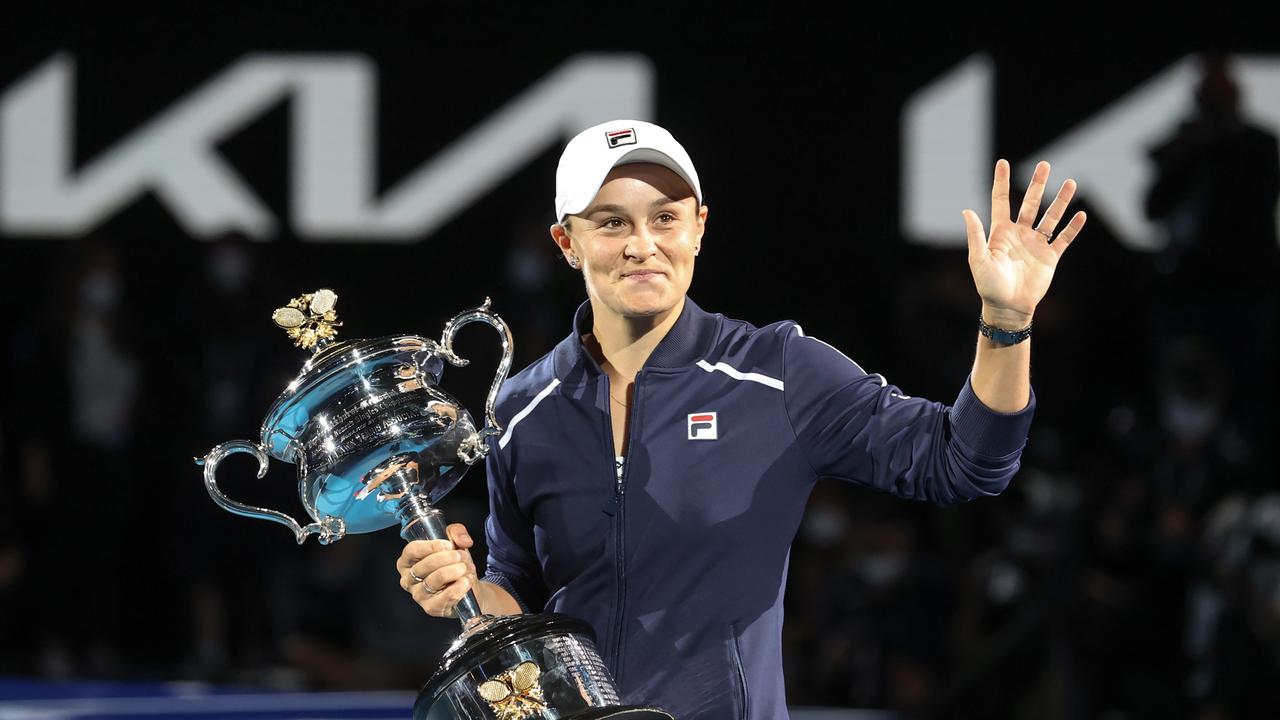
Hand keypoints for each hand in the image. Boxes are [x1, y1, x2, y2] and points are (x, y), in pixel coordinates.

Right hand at [396, 523, 477, 617]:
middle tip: (461, 556)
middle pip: (425, 565)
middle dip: (448, 558)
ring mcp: (418, 595)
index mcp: (407, 561)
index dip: (431, 546)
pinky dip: (459, 587)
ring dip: (455, 570)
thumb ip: (457, 532)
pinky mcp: (431, 607)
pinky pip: (446, 596)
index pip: (411, 550)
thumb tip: (464, 540)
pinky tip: (466, 581)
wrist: (466, 585)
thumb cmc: (452, 563)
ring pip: (436, 579)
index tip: (448, 545)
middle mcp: (408, 579)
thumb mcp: (453, 541)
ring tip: (466, 567)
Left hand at [962, 159, 1085, 326]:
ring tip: (1071, 183)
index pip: (1001, 201)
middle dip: (1038, 184)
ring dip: (1061, 201)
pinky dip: (1072, 228)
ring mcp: (1036, 244)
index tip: (1002, 162)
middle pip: (1031, 203)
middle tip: (1044, 165)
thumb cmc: (989, 285)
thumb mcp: (978, 260)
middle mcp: (1020, 234)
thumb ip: (976, 235)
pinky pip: (1063, 239)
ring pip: (1051, 217)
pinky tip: (1081, 215)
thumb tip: (966, 211)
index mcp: (1001, 232)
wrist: (1008, 307)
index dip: (1001, 182)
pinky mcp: (1050, 257)